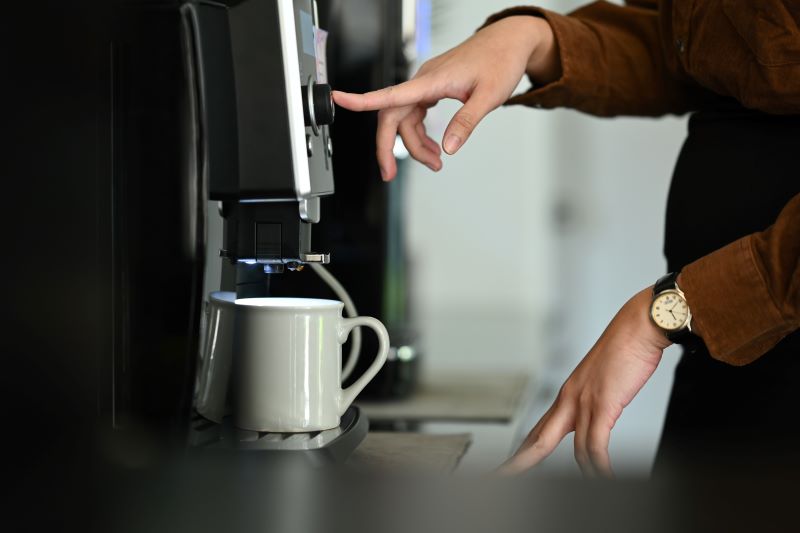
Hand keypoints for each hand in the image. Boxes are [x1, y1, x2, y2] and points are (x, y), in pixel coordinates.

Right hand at [332, 15, 559, 180]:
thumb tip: (448, 147)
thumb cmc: (500, 61)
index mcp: (432, 80)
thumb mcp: (488, 96)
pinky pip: (416, 114)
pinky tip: (435, 147)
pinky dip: (421, 134)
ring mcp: (427, 84)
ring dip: (414, 145)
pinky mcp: (433, 88)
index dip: (361, 100)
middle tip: (389, 175)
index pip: (389, 94)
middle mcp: (424, 81)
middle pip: (392, 117)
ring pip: (406, 120)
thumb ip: (466, 122)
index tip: (338, 99)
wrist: (509, 41)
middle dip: (388, 147)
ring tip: (434, 163)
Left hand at [499, 287, 671, 477]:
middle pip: (538, 440)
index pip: (538, 430)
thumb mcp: (603, 381)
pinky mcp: (603, 405)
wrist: (638, 327)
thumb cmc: (625, 351)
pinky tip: (604, 476)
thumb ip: (595, 402)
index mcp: (567, 395)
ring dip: (585, 473)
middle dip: (519, 463)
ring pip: (575, 450)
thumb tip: (599, 418)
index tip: (508, 466)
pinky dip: (601, 465)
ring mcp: (584, 402)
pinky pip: (596, 445)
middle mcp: (569, 400)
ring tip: (592, 488)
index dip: (522, 450)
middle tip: (499, 478)